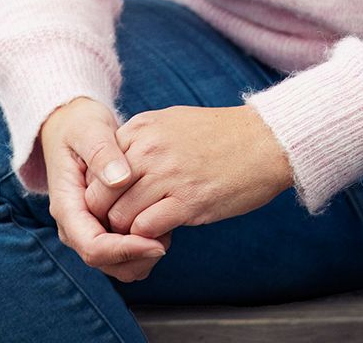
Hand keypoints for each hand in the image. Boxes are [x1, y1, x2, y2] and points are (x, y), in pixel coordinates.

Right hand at [37, 97, 171, 282]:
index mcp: (67, 206)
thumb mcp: (88, 130)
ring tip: (167, 230)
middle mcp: (75, 225)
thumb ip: (102, 154)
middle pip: (106, 262)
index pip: (93, 246)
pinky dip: (142, 247)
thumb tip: (119, 181)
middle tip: (168, 239)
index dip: (124, 249)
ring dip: (142, 256)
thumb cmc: (79, 125)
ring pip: (115, 263)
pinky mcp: (101, 224)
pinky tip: (160, 226)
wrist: (72, 124)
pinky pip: (122, 251)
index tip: (155, 242)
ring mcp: (88, 227)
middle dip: (138, 258)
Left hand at [84, 103, 293, 242]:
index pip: (95, 168)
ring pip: (119, 217)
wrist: (266, 141)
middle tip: (120, 228)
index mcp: (141, 128)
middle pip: (99, 195)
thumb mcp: (171, 123)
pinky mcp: (187, 201)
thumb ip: (141, 142)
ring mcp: (167, 175)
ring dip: (127, 232)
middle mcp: (148, 148)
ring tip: (144, 233)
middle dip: (105, 217)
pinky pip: (145, 229)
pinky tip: (164, 235)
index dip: (99, 194)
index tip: (112, 205)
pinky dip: (148, 239)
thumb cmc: (221, 135)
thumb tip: (116, 169)